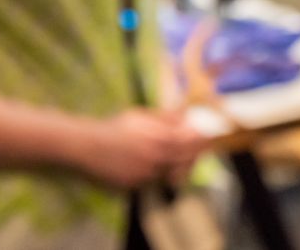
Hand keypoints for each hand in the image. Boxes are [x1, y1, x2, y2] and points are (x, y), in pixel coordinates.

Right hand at [76, 109, 209, 188]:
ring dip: (182, 165)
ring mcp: (146, 174)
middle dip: (197, 153)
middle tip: (202, 148)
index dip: (204, 139)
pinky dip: (163, 172)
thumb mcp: (142, 115)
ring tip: (185, 156)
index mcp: (159, 139)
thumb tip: (187, 116)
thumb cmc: (116, 126)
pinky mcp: (136, 185)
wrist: (88, 145)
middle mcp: (156, 159)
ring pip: (173, 173)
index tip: (211, 136)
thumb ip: (166, 117)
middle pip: (187, 160)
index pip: (191, 142)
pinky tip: (161, 163)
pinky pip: (156, 179)